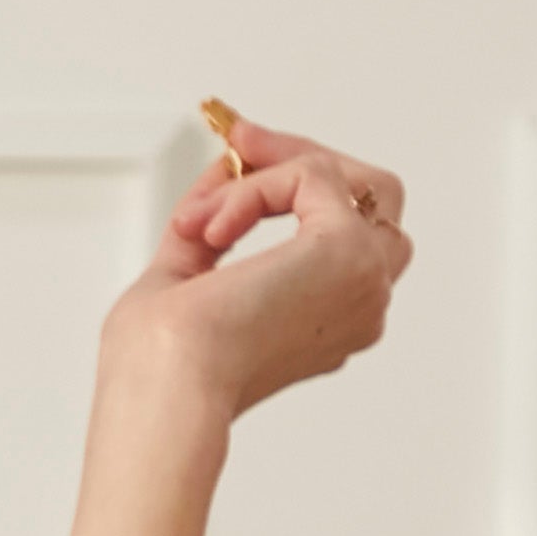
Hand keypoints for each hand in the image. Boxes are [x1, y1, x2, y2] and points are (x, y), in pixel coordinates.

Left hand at [65, 116, 411, 535]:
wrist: (167, 390)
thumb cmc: (162, 369)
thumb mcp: (185, 282)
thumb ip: (210, 232)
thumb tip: (219, 175)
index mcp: (333, 322)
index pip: (344, 230)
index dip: (290, 187)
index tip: (235, 160)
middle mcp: (364, 304)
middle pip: (374, 194)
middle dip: (300, 158)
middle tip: (241, 145)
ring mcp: (366, 278)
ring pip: (346, 179)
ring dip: (265, 175)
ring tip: (205, 214)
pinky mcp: (348, 250)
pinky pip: (310, 177)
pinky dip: (251, 189)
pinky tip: (213, 230)